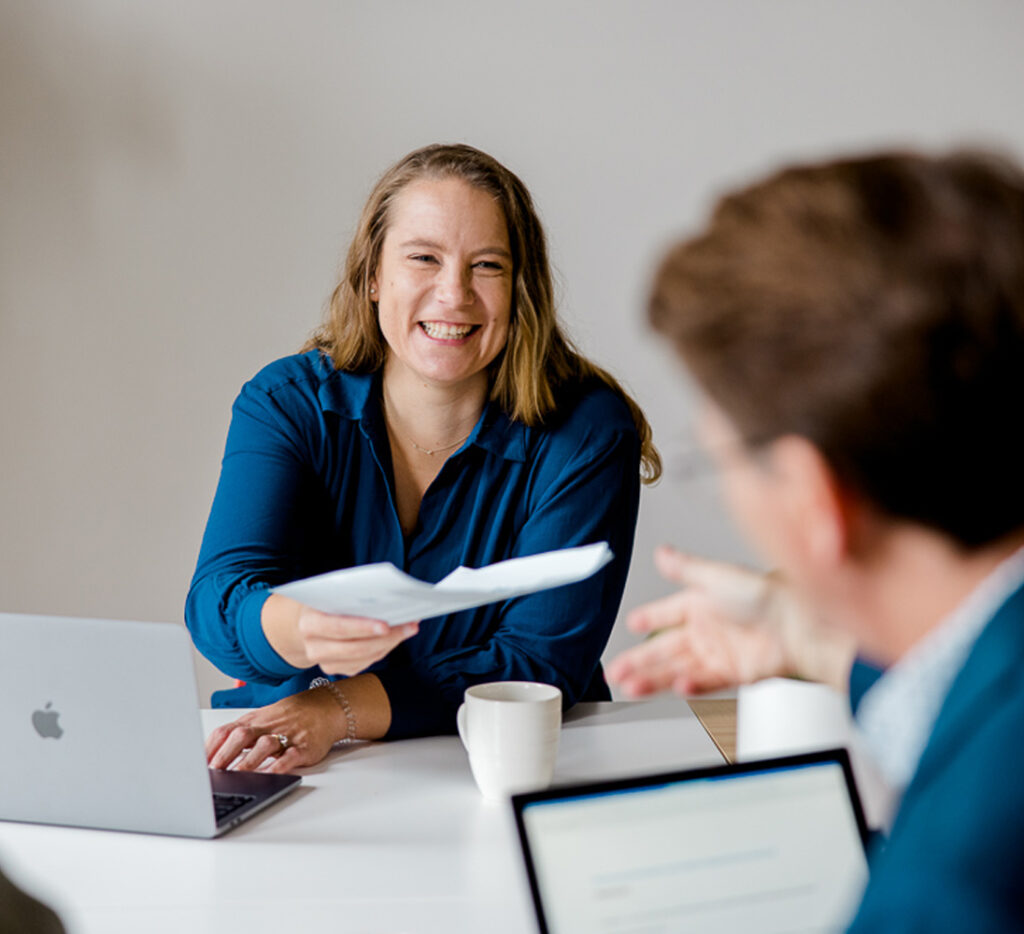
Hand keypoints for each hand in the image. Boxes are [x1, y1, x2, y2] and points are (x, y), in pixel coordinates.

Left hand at [206, 685, 346, 773]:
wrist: (325, 708)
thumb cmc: (289, 717)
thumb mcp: (260, 720)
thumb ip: (237, 737)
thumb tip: (207, 758)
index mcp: (253, 721)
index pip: (225, 731)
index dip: (209, 747)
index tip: (196, 764)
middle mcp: (267, 727)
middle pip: (241, 735)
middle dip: (226, 754)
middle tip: (213, 771)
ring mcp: (286, 735)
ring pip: (265, 745)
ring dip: (250, 761)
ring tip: (237, 777)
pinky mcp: (304, 746)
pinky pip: (291, 755)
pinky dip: (280, 765)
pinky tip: (271, 775)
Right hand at [296, 607, 418, 675]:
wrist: (308, 623)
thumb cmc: (325, 603)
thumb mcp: (330, 595)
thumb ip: (351, 597)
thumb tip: (387, 597)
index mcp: (309, 624)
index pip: (338, 628)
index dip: (362, 628)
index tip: (386, 624)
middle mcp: (314, 648)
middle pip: (355, 647)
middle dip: (386, 637)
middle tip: (410, 625)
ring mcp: (326, 662)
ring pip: (364, 657)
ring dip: (391, 643)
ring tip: (410, 627)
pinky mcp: (339, 669)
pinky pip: (367, 662)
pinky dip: (385, 648)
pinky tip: (398, 635)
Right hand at [607, 545, 827, 696]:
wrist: (800, 626)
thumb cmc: (766, 595)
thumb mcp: (717, 576)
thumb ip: (685, 568)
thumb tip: (661, 552)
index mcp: (702, 603)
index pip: (666, 612)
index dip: (648, 618)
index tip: (630, 624)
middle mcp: (709, 629)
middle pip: (665, 648)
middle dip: (639, 660)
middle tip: (616, 670)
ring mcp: (720, 653)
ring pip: (678, 668)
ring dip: (654, 678)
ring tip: (632, 686)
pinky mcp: (735, 673)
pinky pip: (706, 682)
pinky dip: (690, 685)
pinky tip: (676, 685)